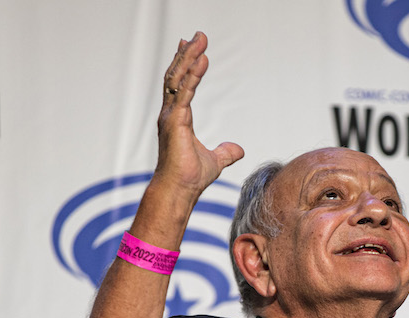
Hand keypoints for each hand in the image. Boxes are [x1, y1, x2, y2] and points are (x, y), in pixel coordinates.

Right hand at [153, 31, 243, 202]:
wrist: (180, 190)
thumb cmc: (190, 177)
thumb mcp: (215, 160)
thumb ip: (225, 152)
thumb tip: (238, 150)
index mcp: (177, 118)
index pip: (180, 85)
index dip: (185, 65)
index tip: (190, 48)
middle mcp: (170, 113)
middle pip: (177, 76)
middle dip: (186, 54)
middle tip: (197, 35)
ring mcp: (170, 116)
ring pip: (178, 79)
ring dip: (189, 57)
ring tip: (199, 40)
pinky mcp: (175, 122)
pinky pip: (185, 92)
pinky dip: (193, 75)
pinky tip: (201, 60)